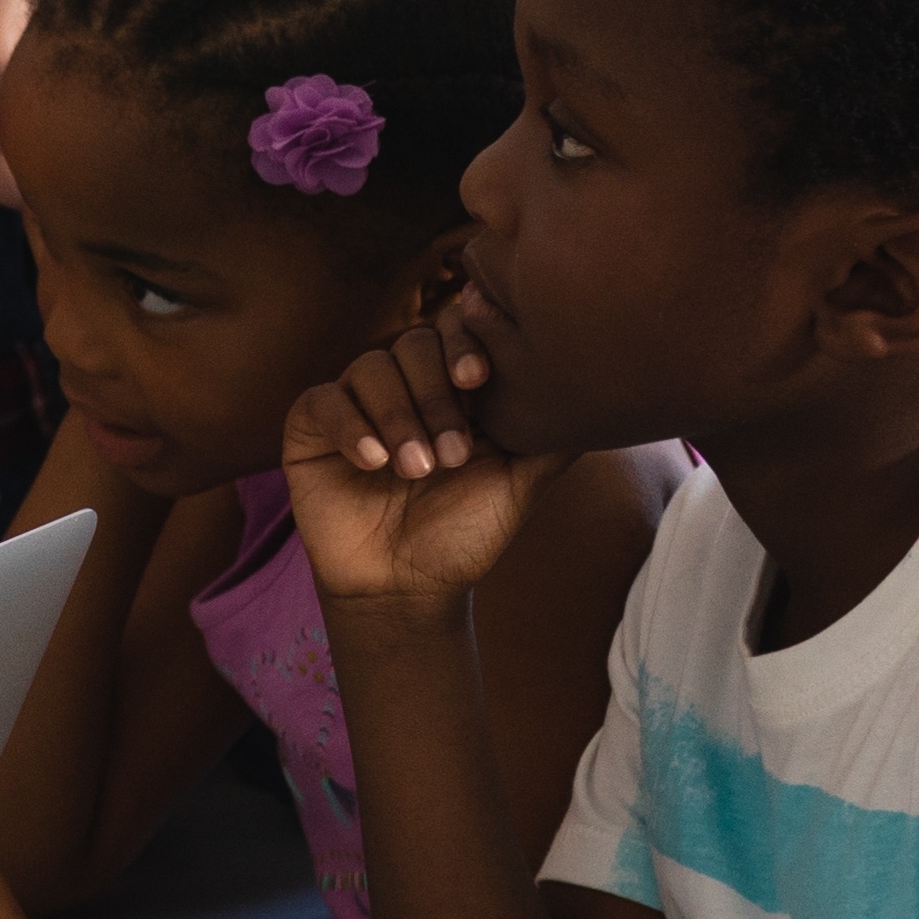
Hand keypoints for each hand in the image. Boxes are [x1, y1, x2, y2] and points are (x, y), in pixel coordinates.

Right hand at [281, 306, 562, 613]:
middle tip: (454, 454)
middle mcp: (403, 384)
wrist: (407, 588)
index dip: (465, 342)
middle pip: (413, 343)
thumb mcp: (523, 481)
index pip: (455, 330)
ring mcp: (355, 402)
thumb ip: (557, 436)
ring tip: (416, 469)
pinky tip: (372, 462)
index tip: (479, 378)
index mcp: (452, 385)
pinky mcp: (310, 427)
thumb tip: (608, 390)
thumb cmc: (466, 533)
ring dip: (398, 416)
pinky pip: (322, 400)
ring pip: (370, 367)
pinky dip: (349, 425)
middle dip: (436, 394)